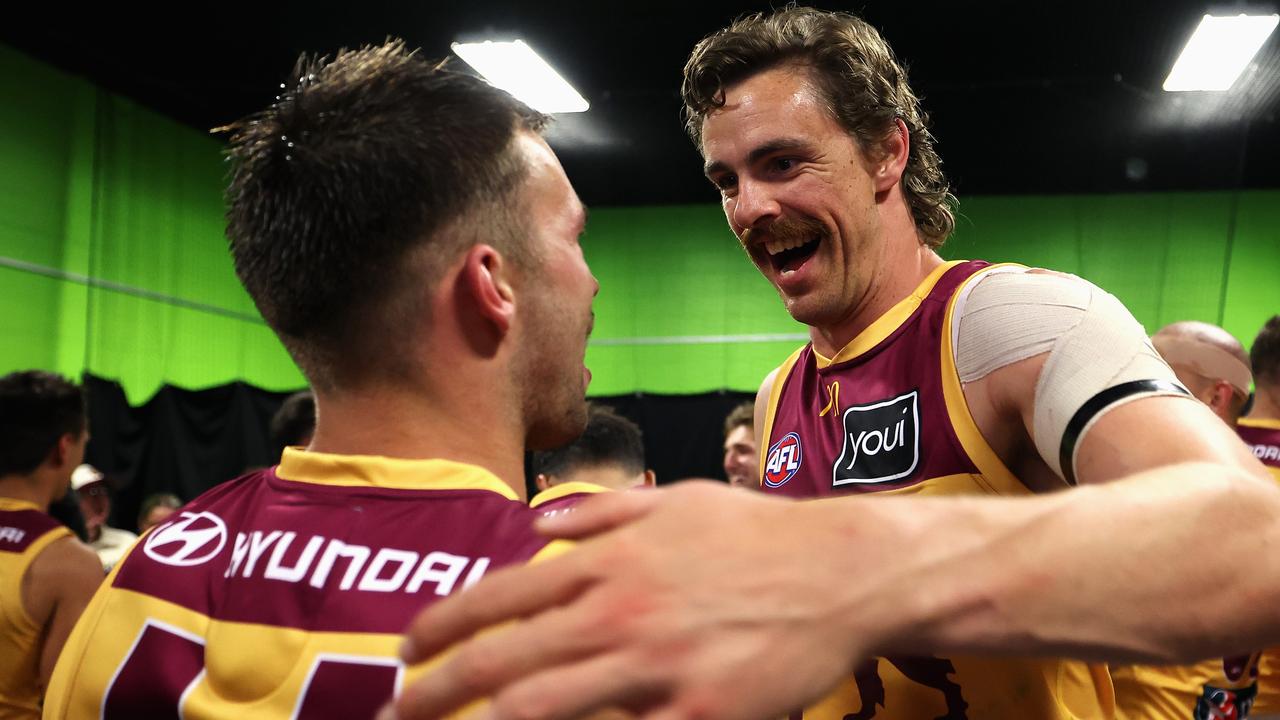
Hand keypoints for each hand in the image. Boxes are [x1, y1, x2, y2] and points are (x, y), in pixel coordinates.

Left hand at [387, 482, 875, 719]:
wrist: (844, 572)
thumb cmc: (758, 534)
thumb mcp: (675, 501)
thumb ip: (599, 510)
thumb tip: (535, 524)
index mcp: (609, 559)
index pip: (499, 597)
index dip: (441, 628)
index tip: (408, 651)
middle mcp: (620, 612)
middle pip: (501, 663)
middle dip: (434, 695)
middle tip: (397, 714)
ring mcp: (656, 669)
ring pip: (541, 711)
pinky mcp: (697, 716)